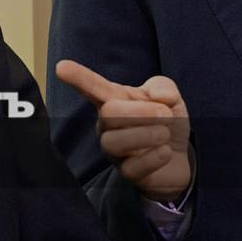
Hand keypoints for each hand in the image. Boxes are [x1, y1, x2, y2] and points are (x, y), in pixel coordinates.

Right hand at [55, 59, 190, 201]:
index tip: (61, 67)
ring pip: (113, 142)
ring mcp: (115, 151)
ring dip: (145, 135)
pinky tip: (166, 151)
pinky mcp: (127, 173)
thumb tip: (159, 96)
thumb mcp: (170, 97)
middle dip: (140, 112)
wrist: (181, 156)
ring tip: (165, 133)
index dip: (78, 78)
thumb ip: (164, 88)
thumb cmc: (167, 121)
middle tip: (165, 114)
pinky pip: (131, 167)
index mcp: (115, 100)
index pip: (93, 87)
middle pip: (109, 113)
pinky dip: (154, 157)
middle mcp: (108, 125)